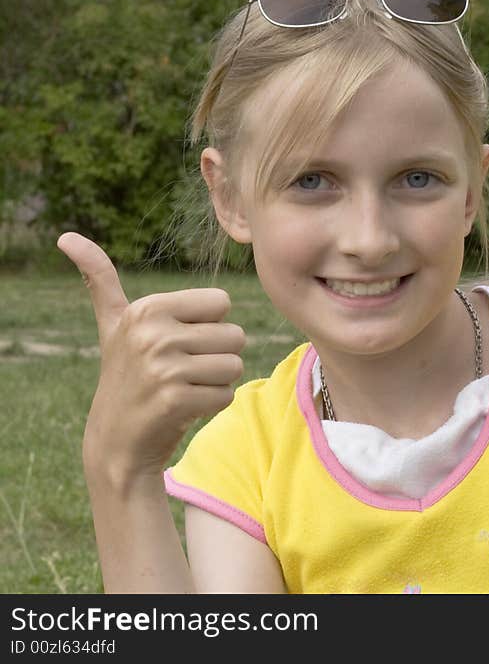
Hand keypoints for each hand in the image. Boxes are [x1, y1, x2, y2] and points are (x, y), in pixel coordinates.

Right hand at [57, 232, 246, 480]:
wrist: (116, 439)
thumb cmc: (125, 373)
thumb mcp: (113, 324)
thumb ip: (100, 279)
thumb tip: (67, 236)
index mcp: (147, 308)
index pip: (221, 302)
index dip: (208, 324)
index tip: (178, 341)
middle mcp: (153, 334)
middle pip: (234, 335)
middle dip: (217, 355)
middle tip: (182, 369)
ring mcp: (163, 368)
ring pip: (234, 365)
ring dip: (217, 381)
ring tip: (183, 387)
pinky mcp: (174, 401)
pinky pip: (226, 394)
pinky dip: (212, 404)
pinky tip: (183, 408)